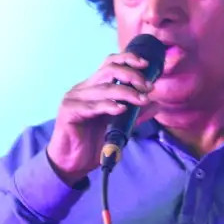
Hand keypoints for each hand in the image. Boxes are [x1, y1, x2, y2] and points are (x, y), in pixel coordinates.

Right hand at [46, 50, 157, 183]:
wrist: (71, 164)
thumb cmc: (92, 144)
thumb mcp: (118, 127)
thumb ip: (134, 114)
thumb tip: (155, 104)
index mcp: (93, 87)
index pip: (110, 63)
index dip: (128, 59)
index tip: (146, 64)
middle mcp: (83, 89)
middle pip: (109, 70)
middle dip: (132, 75)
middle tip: (148, 88)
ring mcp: (74, 98)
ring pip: (104, 88)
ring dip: (126, 93)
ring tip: (141, 100)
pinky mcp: (68, 111)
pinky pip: (92, 106)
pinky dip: (108, 106)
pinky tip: (121, 109)